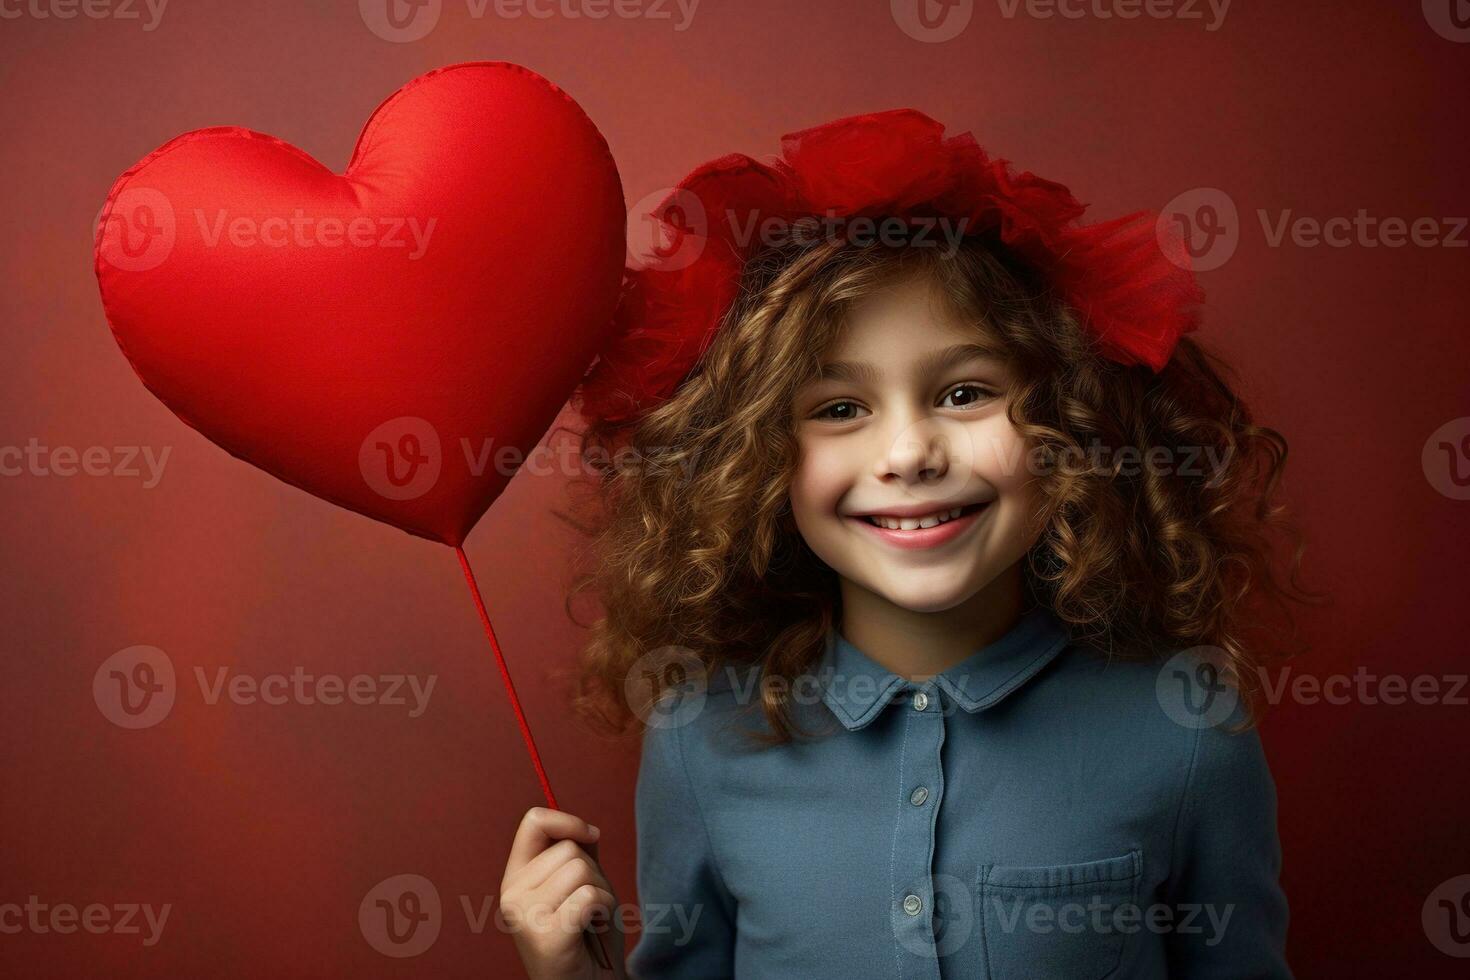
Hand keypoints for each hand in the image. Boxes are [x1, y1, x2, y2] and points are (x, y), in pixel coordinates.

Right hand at [500, 806, 626, 979]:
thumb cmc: (589, 937)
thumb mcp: (581, 887)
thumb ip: (578, 856)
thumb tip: (585, 829)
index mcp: (515, 878)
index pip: (534, 822)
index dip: (567, 820)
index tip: (591, 835)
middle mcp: (511, 894)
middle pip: (569, 848)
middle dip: (594, 872)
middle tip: (588, 906)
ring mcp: (525, 915)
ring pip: (581, 869)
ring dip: (601, 892)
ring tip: (590, 919)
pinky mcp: (545, 935)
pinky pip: (589, 895)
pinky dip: (603, 908)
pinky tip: (591, 928)